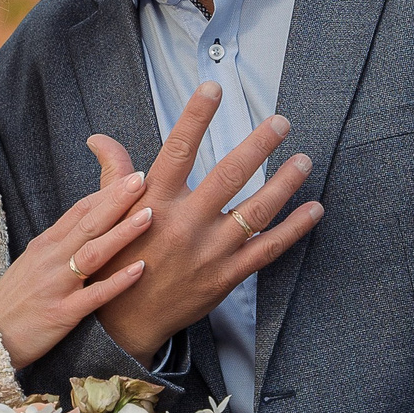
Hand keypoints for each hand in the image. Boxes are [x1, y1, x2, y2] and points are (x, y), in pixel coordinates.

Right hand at [0, 171, 152, 369]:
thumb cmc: (15, 300)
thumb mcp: (33, 263)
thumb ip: (60, 244)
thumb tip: (88, 224)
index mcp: (46, 245)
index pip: (79, 210)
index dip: (107, 192)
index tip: (133, 177)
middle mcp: (51, 259)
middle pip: (89, 223)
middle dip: (117, 200)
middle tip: (143, 179)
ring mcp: (57, 285)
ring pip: (93, 252)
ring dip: (122, 232)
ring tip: (149, 215)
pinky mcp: (62, 313)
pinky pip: (94, 295)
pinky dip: (117, 281)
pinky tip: (140, 269)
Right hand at [83, 82, 322, 364]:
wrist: (122, 324)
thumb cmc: (115, 261)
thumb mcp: (108, 216)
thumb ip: (114, 173)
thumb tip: (99, 139)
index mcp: (153, 203)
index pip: (177, 149)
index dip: (195, 117)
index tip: (214, 88)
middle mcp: (183, 223)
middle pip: (228, 175)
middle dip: (258, 145)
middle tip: (280, 122)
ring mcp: (208, 251)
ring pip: (256, 211)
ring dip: (284, 183)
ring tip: (303, 160)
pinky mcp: (225, 276)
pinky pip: (267, 249)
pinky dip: (294, 229)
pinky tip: (314, 209)